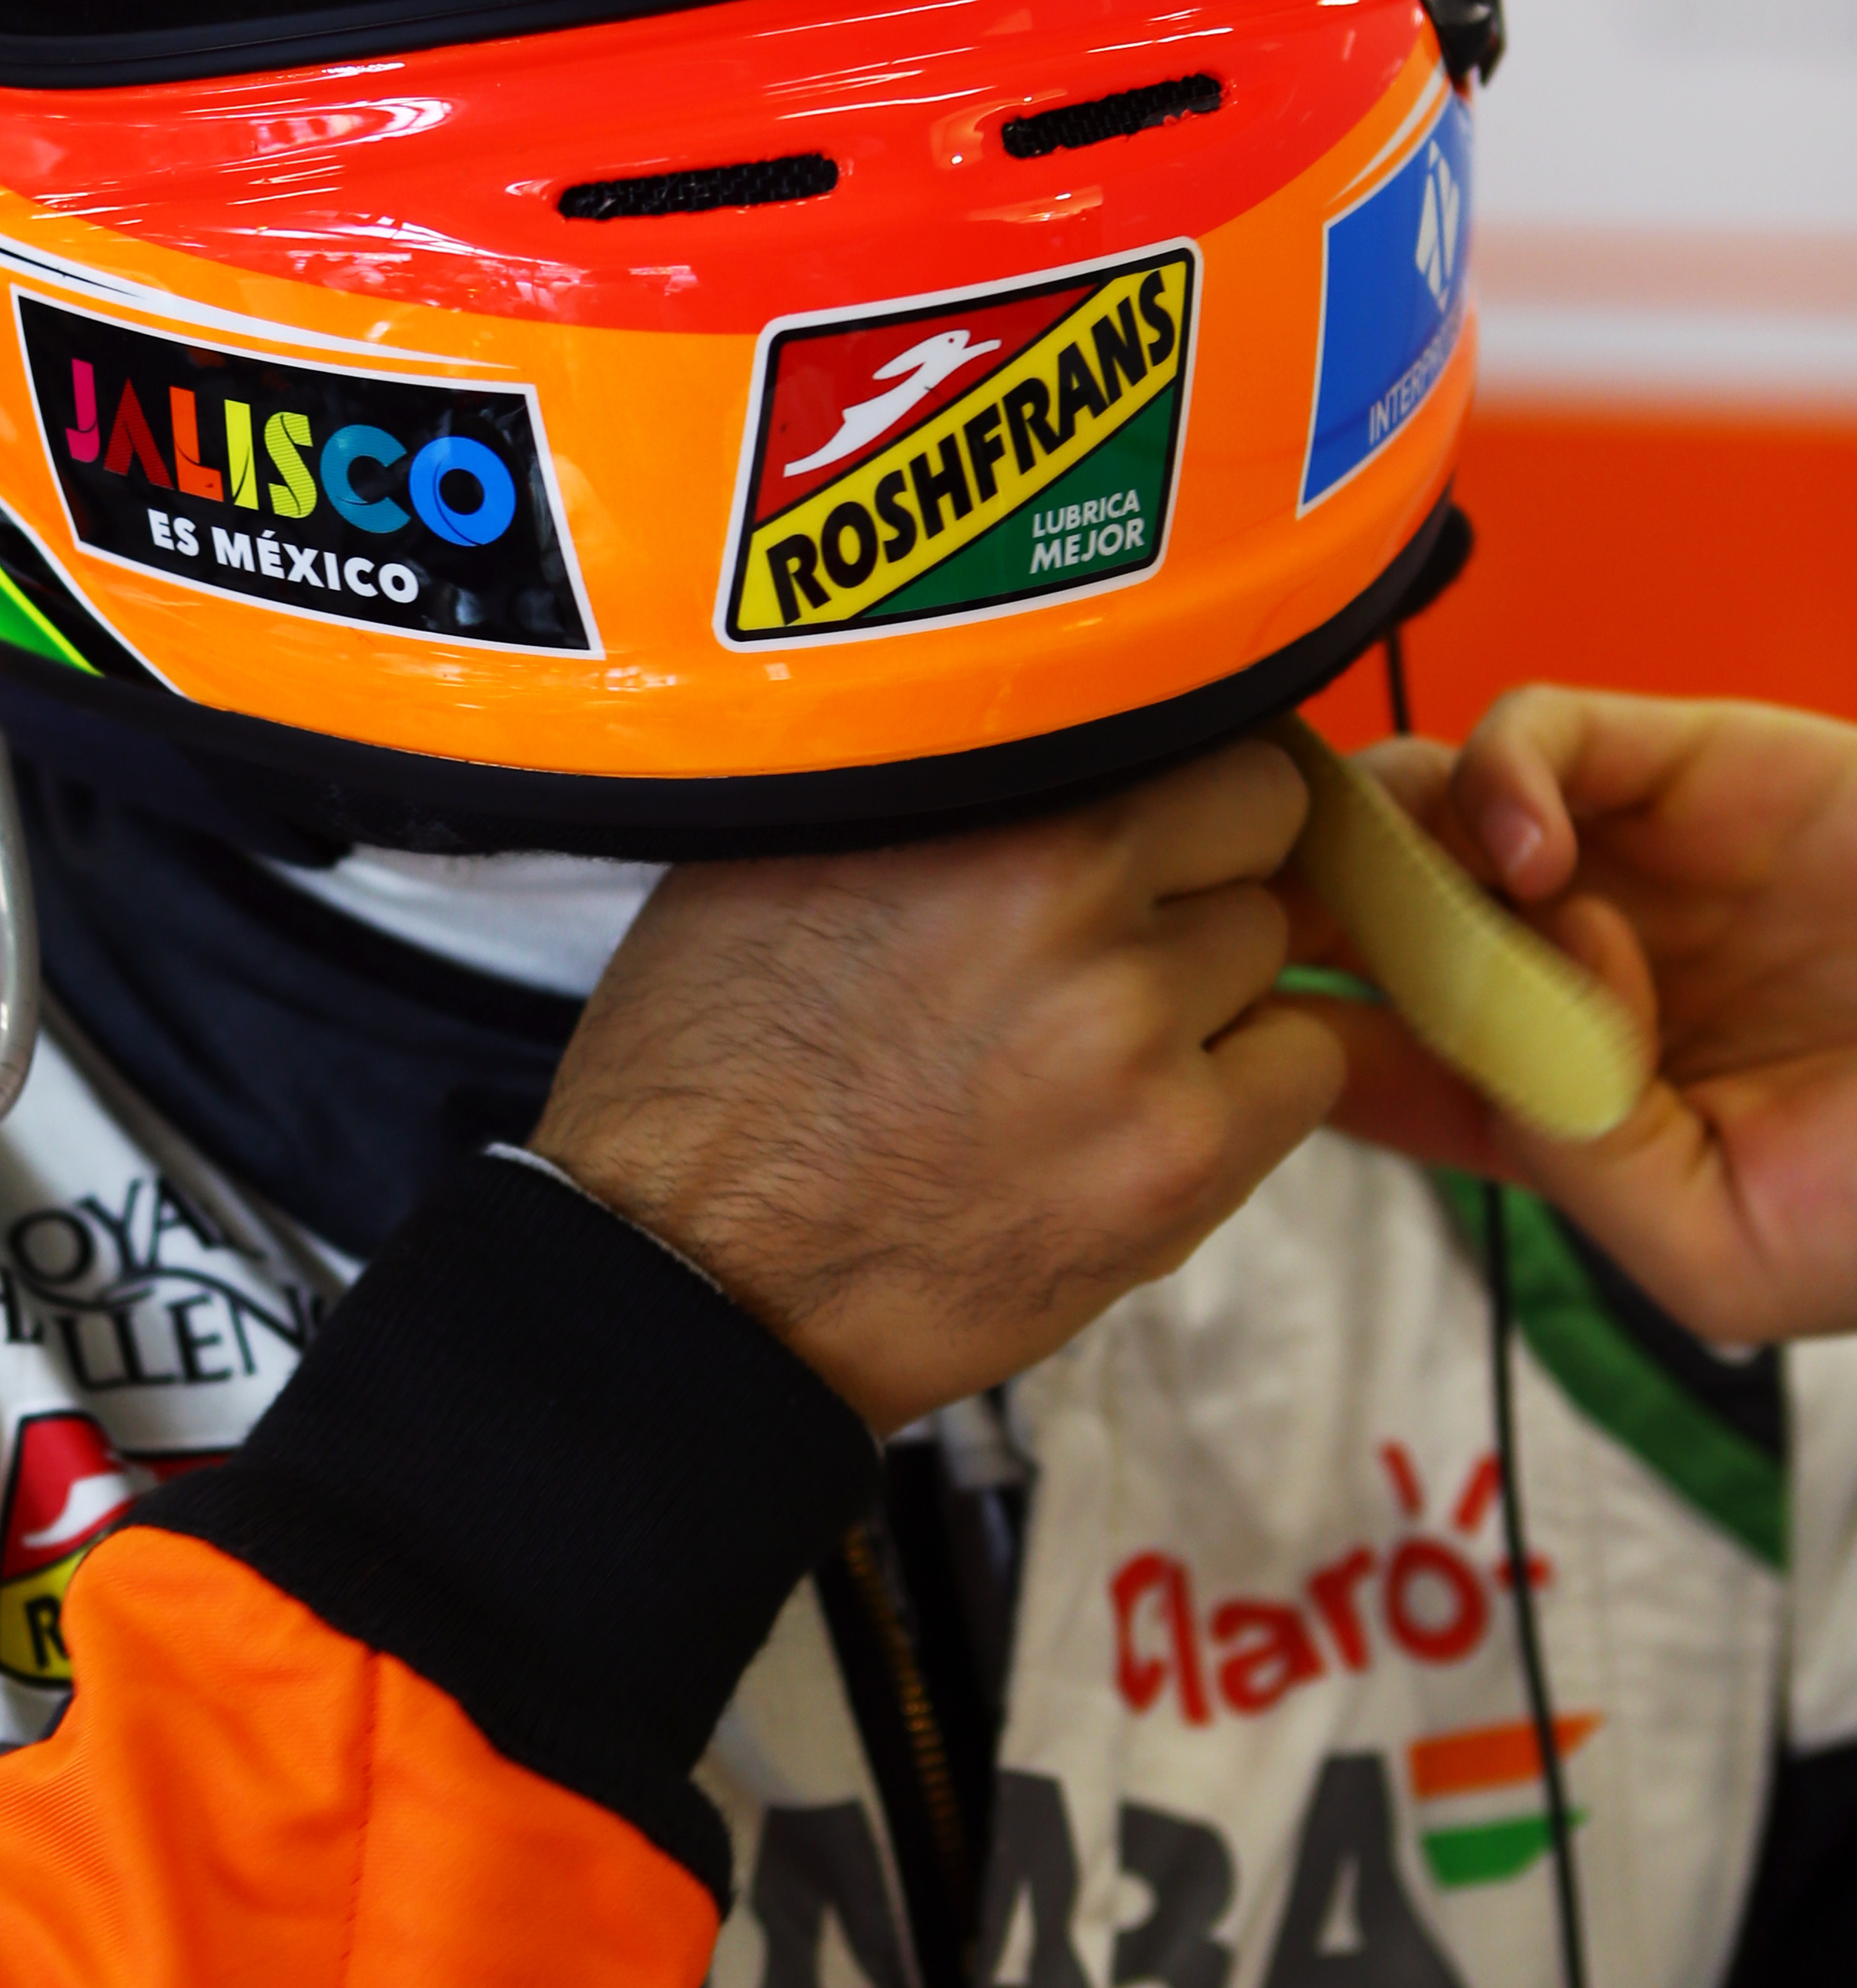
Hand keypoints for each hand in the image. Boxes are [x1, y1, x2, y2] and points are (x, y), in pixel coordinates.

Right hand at [533, 739, 1329, 1430]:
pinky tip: (1131, 1122)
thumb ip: (956, 778)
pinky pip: (1301, 1073)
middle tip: (1117, 938)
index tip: (1146, 823)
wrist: (685, 1271)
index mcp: (977, 785)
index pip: (1192, 717)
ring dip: (1213, 989)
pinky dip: (1243, 1092)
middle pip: (1260, 823)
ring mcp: (1135, 1025)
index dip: (1171, 781)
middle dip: (1204, 871)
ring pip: (1277, 953)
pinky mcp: (1177, 1160)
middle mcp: (1068, 883)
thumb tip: (1083, 739)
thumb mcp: (793, 841)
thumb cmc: (714, 1057)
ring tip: (1092, 1047)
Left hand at [1323, 688, 1856, 1342]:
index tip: (1228, 1023)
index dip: (1289, 1028)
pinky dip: (1503, 775)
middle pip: (1377, 908)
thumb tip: (1490, 1040)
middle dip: (1303, 907)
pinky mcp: (1688, 760)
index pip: (1375, 1052)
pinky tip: (1535, 856)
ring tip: (1432, 906)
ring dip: (1394, 839)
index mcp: (1568, 1096)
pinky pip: (1540, 731)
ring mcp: (1625, 859)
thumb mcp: (1726, 1251)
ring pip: (1432, 803)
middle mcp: (1577, 969)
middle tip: (1259, 926)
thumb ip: (1577, 1168)